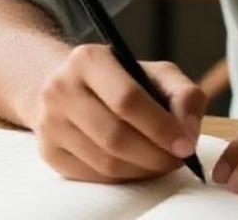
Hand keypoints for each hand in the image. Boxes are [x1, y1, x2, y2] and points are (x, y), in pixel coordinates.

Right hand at [27, 44, 206, 182]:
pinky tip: (139, 167)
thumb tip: (189, 131)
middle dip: (155, 154)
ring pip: (104, 161)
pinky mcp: (48, 151)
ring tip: (163, 163)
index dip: (161, 127)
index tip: (186, 144)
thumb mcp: (155, 73)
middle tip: (178, 159)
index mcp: (89, 59)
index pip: (128, 99)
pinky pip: (92, 175)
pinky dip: (123, 177)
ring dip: (142, 169)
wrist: (71, 87)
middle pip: (115, 135)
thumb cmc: (123, 80)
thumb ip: (183, 94)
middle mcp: (61, 88)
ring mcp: (49, 122)